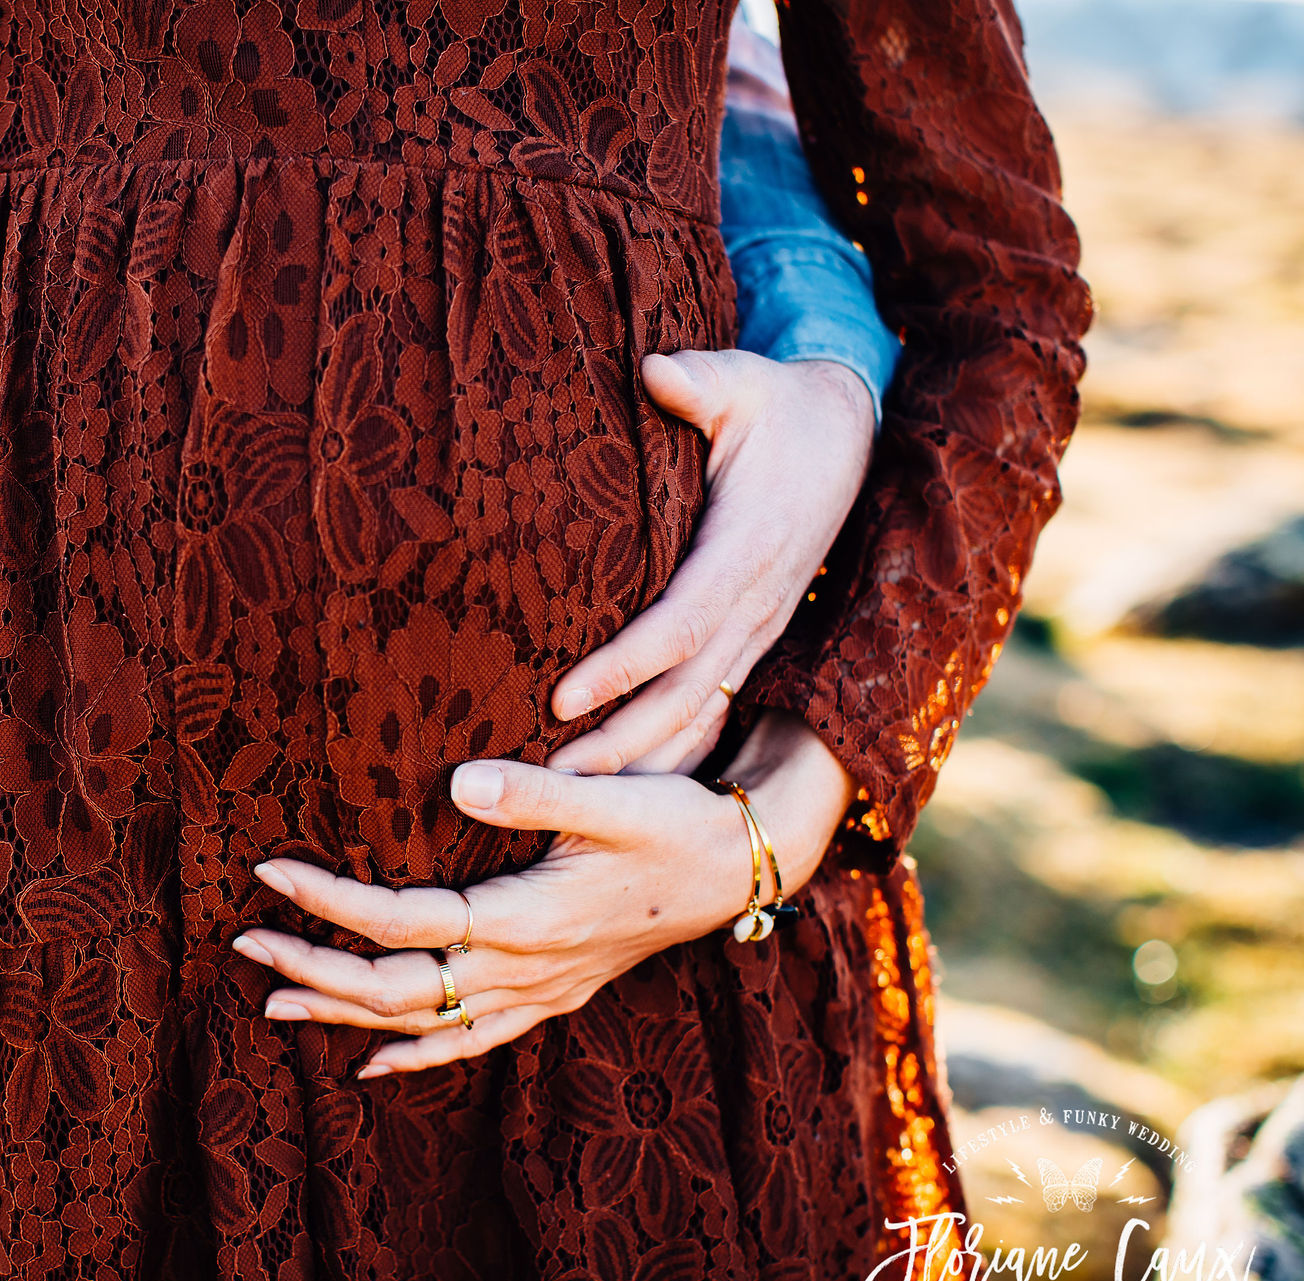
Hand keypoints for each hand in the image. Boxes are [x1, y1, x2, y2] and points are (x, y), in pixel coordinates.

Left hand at [233, 710, 852, 1076]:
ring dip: (344, 1014)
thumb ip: (533, 792)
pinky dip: (416, 1056)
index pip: (397, 922)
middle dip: (312, 966)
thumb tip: (457, 780)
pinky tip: (372, 1063)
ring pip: (421, 1024)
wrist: (743, 866)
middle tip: (243, 940)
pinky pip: (471, 1042)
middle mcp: (521, 970)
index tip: (268, 871)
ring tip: (275, 1002)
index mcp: (522, 920)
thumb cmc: (677, 822)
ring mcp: (537, 993)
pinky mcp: (553, 994)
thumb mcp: (611, 797)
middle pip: (391, 988)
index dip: (327, 901)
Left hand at [549, 352, 873, 776]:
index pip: (677, 624)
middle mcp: (757, 603)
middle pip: (685, 690)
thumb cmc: (780, 405)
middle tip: (551, 777)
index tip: (562, 696)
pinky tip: (624, 781)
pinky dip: (672, 745)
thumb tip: (656, 368)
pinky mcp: (753, 633)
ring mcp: (759, 625)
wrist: (849, 434)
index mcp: (746, 550)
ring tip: (572, 793)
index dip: (621, 665)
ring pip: (699, 708)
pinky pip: (712, 701)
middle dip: (621, 739)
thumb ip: (703, 379)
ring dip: (641, 755)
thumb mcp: (747, 381)